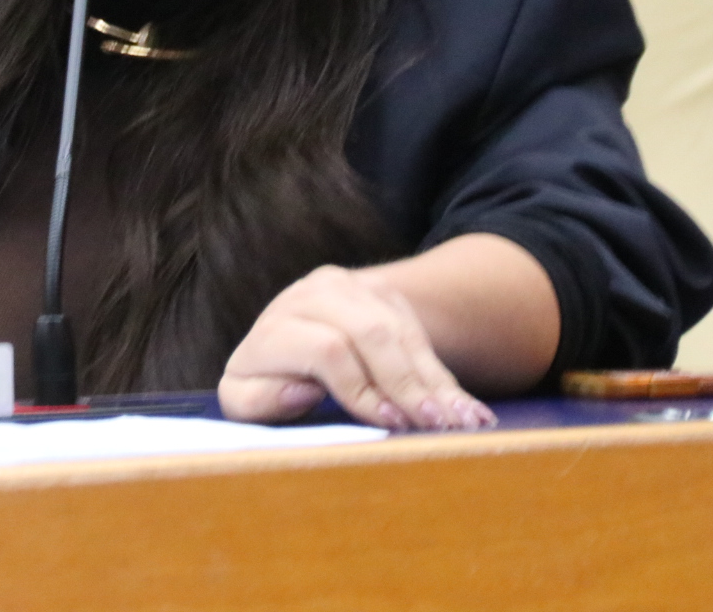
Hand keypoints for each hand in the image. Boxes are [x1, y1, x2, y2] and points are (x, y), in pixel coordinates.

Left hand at [219, 265, 495, 430]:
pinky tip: (467, 409)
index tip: (389, 424)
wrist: (292, 332)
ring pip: (401, 332)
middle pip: (371, 334)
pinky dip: (442, 375)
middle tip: (437, 424)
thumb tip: (302, 388)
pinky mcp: (383, 293)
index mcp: (275, 326)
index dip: (360, 389)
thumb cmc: (265, 382)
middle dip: (407, 384)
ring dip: (434, 381)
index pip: (327, 350)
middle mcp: (313, 295)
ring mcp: (352, 288)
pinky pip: (418, 334)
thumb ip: (259, 399)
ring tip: (464, 421)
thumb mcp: (245, 397)